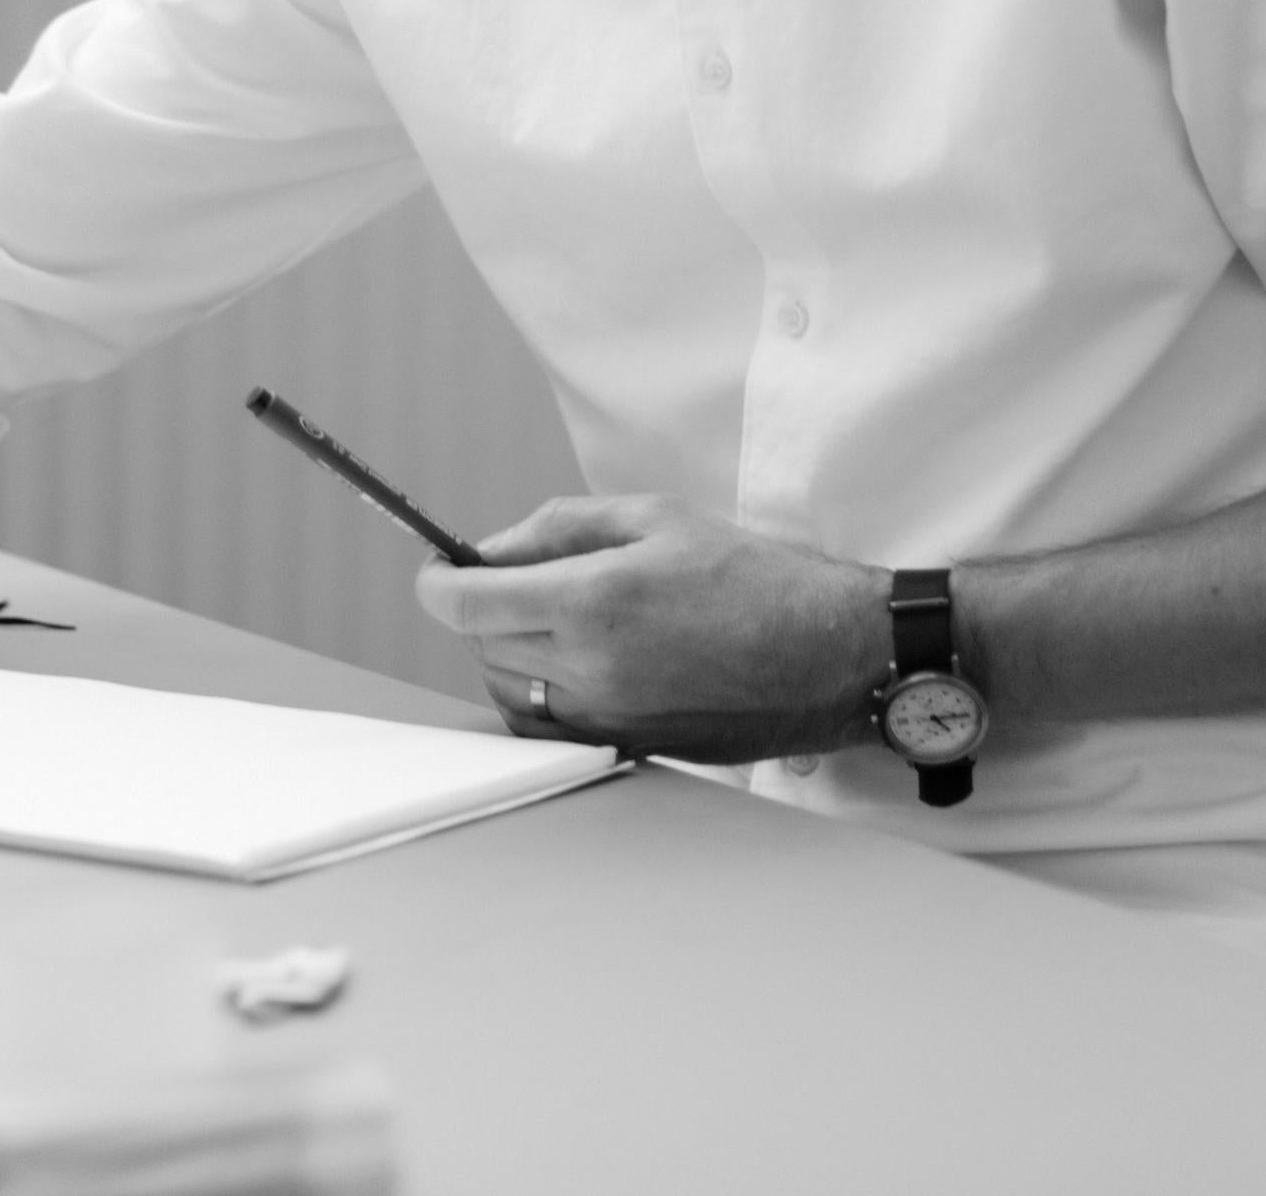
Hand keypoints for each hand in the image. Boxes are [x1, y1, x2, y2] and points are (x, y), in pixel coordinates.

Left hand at [414, 494, 888, 763]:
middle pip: (479, 645)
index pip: (466, 603)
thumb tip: (491, 548)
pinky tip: (568, 667)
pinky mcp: (625, 749)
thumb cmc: (754, 578)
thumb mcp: (656, 517)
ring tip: (549, 621)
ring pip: (505, 692)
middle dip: (480, 608)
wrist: (827, 654)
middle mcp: (590, 668)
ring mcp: (605, 719)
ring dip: (505, 654)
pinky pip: (544, 729)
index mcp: (594, 600)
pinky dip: (534, 697)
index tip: (439, 568)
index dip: (438, 581)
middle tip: (513, 580)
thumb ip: (561, 526)